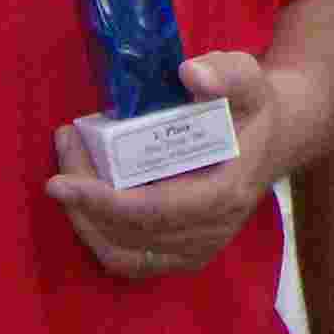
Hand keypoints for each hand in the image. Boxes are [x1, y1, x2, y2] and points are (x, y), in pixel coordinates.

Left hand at [46, 52, 287, 278]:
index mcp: (225, 193)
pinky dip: (99, 237)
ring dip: (84, 220)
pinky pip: (131, 260)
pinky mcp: (183, 254)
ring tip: (67, 172)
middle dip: (84, 199)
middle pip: (130, 232)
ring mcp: (197, 249)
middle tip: (65, 150)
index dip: (103, 201)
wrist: (274, 138)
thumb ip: (225, 73)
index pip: (155, 210)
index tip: (60, 181)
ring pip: (123, 253)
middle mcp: (210, 231)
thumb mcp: (247, 78)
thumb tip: (190, 75)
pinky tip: (83, 202)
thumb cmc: (252, 108)